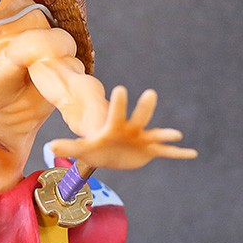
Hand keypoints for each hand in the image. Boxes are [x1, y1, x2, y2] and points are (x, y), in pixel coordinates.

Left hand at [49, 86, 196, 170]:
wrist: (109, 153)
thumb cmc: (95, 147)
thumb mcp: (82, 149)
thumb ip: (69, 146)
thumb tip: (50, 146)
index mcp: (114, 127)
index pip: (115, 113)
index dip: (118, 103)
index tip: (120, 88)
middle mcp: (130, 129)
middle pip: (138, 118)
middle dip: (143, 108)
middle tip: (150, 93)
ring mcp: (142, 139)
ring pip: (155, 134)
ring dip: (165, 134)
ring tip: (176, 134)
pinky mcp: (149, 150)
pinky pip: (166, 152)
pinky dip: (178, 153)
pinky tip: (192, 153)